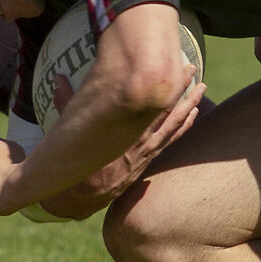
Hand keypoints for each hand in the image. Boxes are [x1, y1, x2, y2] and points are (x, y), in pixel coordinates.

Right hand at [40, 71, 208, 214]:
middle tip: (192, 68)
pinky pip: (171, 140)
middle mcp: (139, 139)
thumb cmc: (75, 162)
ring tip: (202, 88)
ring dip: (189, 105)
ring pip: (174, 124)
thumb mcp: (68, 131)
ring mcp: (146, 151)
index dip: (163, 82)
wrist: (81, 197)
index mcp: (122, 129)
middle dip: (180, 88)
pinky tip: (194, 115)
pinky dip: (183, 126)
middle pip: (166, 109)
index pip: (149, 101)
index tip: (173, 64)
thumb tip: (58, 78)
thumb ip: (65, 101)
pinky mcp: (147, 160)